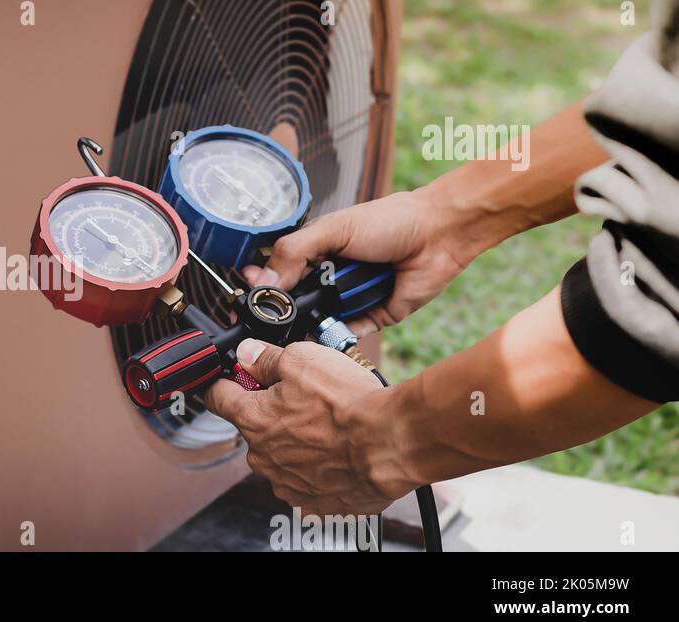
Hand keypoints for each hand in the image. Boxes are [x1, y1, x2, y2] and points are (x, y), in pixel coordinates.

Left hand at [204, 338, 419, 514]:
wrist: (390, 444)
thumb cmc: (347, 403)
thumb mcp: (302, 359)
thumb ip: (265, 357)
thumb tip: (247, 353)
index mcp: (251, 419)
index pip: (217, 398)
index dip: (228, 382)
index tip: (238, 377)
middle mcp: (261, 456)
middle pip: (254, 427)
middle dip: (273, 412)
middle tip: (305, 400)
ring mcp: (285, 483)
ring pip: (280, 455)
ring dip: (296, 442)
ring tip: (329, 427)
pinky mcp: (311, 502)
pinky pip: (305, 480)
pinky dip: (317, 468)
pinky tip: (338, 453)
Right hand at [243, 189, 476, 335]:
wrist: (439, 235)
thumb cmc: (390, 221)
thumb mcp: (333, 228)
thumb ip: (295, 251)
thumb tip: (264, 279)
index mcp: (315, 252)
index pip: (277, 273)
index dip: (261, 286)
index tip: (247, 296)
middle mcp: (328, 278)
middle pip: (293, 302)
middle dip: (283, 311)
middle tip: (270, 316)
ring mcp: (348, 299)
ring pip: (316, 321)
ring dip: (309, 324)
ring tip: (300, 323)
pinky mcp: (370, 318)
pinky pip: (345, 334)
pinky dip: (336, 336)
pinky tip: (326, 334)